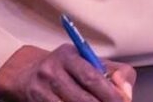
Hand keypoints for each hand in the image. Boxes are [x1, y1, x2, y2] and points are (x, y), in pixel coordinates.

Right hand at [0, 44, 134, 101]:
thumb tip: (125, 93)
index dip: (110, 94)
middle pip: (83, 98)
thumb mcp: (89, 62)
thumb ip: (115, 73)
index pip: (92, 77)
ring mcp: (41, 89)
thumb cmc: (67, 69)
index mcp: (69, 55)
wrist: (27, 74)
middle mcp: (52, 70)